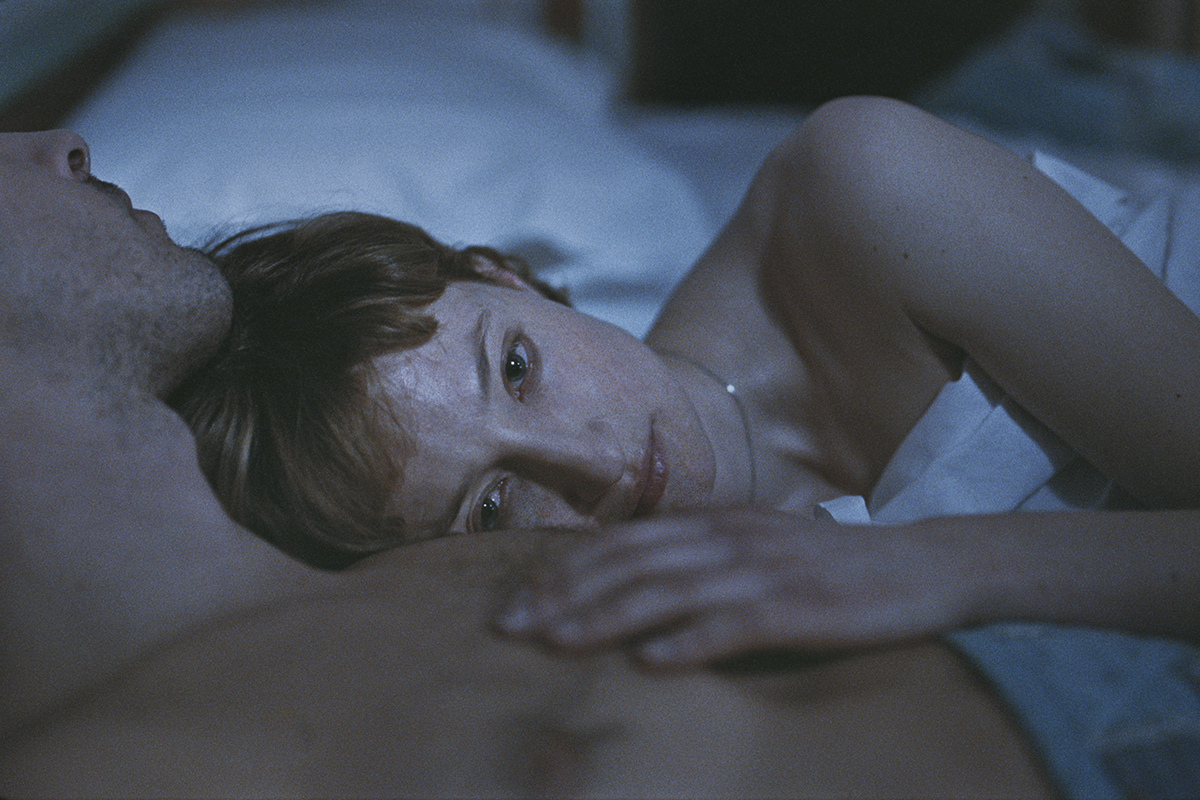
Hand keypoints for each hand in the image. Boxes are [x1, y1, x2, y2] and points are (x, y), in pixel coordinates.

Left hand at [493, 509, 973, 668]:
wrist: (920, 565)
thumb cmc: (829, 564)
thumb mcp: (756, 546)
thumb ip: (699, 554)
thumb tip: (631, 580)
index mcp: (714, 523)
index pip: (621, 543)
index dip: (564, 570)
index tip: (516, 600)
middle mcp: (729, 539)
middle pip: (629, 563)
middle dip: (564, 594)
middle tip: (512, 626)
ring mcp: (763, 570)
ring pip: (668, 590)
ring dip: (606, 616)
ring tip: (557, 642)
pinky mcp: (799, 607)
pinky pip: (734, 625)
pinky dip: (689, 642)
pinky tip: (650, 663)